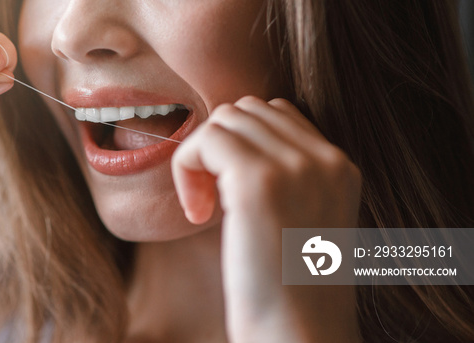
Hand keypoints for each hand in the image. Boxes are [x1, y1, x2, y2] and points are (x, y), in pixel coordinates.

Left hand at [172, 96, 361, 341]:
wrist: (301, 337)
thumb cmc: (290, 295)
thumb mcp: (300, 224)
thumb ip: (285, 181)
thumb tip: (231, 152)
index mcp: (339, 169)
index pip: (277, 116)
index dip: (239, 148)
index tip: (229, 198)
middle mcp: (325, 159)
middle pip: (247, 111)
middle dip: (218, 148)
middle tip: (211, 202)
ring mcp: (296, 166)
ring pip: (224, 119)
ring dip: (201, 158)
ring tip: (205, 209)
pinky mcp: (258, 182)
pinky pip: (205, 140)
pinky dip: (187, 169)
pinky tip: (197, 215)